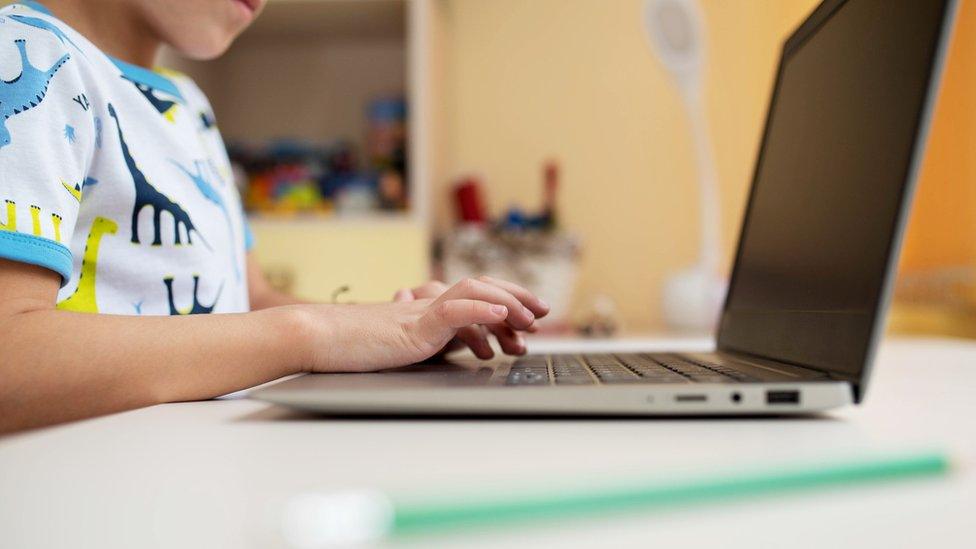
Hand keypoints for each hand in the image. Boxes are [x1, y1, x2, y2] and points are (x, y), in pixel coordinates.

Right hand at [290, 277, 548, 372]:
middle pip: (481, 287)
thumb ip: (432, 342)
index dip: (507, 299)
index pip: (476, 294)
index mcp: (427, 310)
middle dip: (517, 298)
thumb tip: (468, 347)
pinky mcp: (410, 326)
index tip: (530, 315)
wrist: (316, 338)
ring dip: (506, 304)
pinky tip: (500, 317)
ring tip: (527, 321)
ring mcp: (419, 312)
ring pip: (472, 292)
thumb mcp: (402, 346)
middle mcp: (427, 305)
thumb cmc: (351, 347)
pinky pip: (451, 311)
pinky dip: (480, 311)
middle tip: (541, 315)